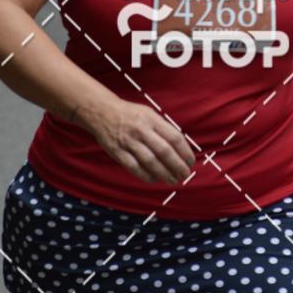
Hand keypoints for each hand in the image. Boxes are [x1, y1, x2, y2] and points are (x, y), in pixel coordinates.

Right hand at [76, 97, 196, 185]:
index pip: (174, 137)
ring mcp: (129, 142)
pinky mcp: (118, 152)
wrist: (102, 112)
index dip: (185, 152)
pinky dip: (146, 175)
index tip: (191, 161)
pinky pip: (134, 167)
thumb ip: (163, 128)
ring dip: (164, 173)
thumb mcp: (149, 114)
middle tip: (185, 175)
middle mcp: (141, 130)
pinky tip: (155, 179)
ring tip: (173, 180)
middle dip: (177, 166)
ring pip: (150, 161)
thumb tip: (181, 147)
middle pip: (164, 151)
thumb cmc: (131, 114)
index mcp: (152, 119)